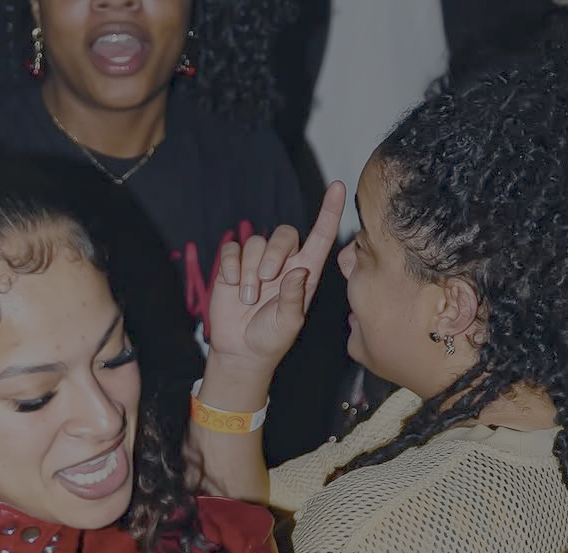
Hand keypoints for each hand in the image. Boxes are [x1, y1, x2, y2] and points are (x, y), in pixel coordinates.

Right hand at [205, 181, 345, 383]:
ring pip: (255, 243)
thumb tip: (296, 271)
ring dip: (249, 271)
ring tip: (247, 298)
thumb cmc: (270, 339)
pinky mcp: (232, 267)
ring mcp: (256, 263)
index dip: (329, 211)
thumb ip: (294, 297)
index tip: (337, 187)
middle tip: (266, 279)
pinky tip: (232, 284)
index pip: (320, 235)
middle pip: (283, 234)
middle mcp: (283, 262)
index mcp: (304, 272)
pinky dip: (230, 265)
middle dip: (274, 252)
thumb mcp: (289, 323)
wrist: (240, 351)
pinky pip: (231, 249)